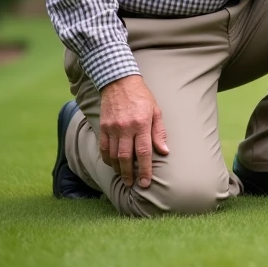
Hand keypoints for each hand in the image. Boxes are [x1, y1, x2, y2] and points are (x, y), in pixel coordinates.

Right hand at [98, 74, 167, 188]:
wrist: (119, 82)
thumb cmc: (142, 97)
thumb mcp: (156, 111)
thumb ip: (159, 132)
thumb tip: (164, 151)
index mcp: (141, 124)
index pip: (143, 152)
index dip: (145, 170)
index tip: (145, 183)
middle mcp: (126, 128)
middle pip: (125, 157)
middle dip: (129, 174)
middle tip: (132, 184)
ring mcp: (112, 128)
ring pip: (113, 155)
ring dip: (118, 169)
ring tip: (124, 176)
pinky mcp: (103, 127)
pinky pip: (103, 148)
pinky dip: (107, 159)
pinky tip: (112, 164)